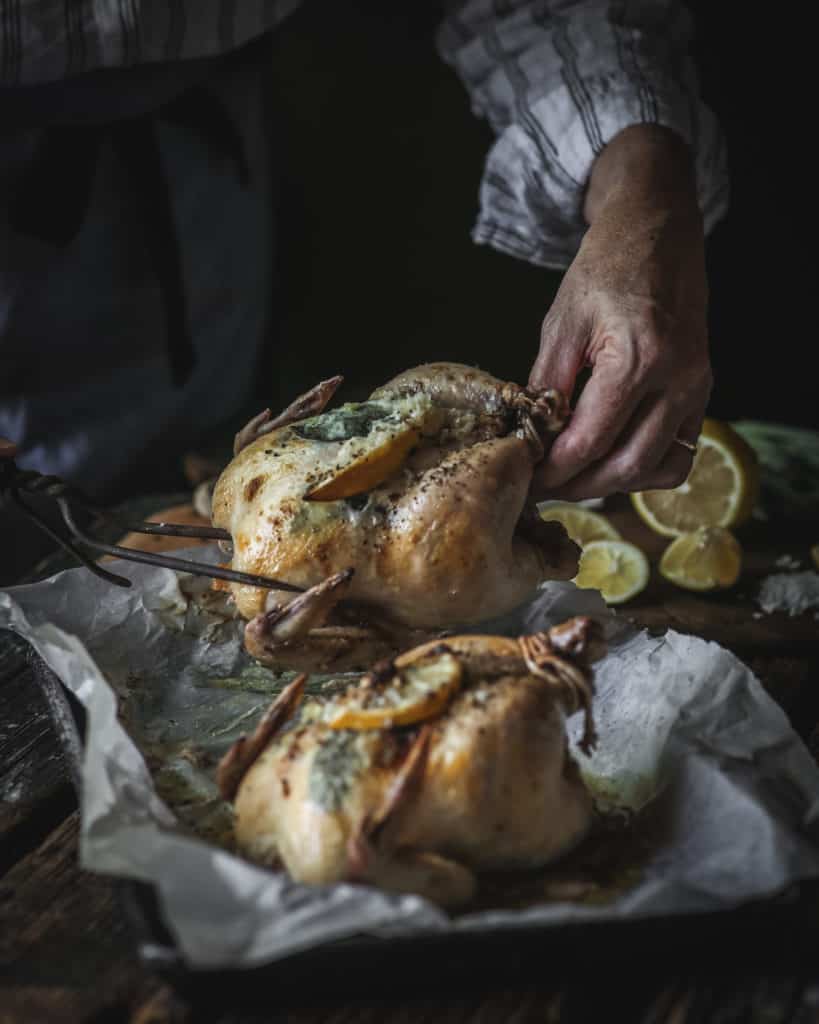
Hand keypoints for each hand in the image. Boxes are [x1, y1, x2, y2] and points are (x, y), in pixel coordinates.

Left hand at [530, 125, 711, 500]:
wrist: (658, 232)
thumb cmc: (606, 270)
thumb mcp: (562, 323)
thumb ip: (547, 385)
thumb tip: (531, 439)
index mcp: (638, 358)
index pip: (590, 440)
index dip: (554, 470)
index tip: (526, 481)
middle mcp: (677, 379)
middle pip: (626, 466)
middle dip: (578, 486)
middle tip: (543, 489)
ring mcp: (697, 388)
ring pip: (658, 468)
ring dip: (612, 484)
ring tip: (573, 478)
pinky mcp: (703, 391)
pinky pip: (679, 452)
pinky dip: (646, 468)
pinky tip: (612, 460)